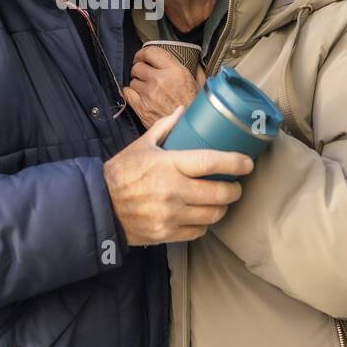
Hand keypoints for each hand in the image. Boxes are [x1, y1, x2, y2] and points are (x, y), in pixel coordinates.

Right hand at [104, 106, 253, 245]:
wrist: (98, 205)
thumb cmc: (121, 172)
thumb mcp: (141, 145)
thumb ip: (165, 128)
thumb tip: (183, 111)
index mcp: (168, 165)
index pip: (211, 162)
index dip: (235, 162)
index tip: (247, 163)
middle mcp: (173, 191)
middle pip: (219, 193)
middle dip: (234, 189)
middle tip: (236, 185)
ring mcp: (171, 215)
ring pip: (212, 215)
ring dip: (222, 207)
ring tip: (221, 201)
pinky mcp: (167, 234)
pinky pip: (198, 231)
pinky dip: (204, 223)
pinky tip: (202, 215)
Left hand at [123, 46, 203, 126]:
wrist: (190, 130)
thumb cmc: (196, 109)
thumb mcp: (201, 85)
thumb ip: (197, 71)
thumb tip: (195, 62)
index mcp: (174, 71)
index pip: (150, 52)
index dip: (144, 53)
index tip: (143, 56)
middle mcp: (159, 80)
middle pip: (137, 66)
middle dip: (140, 68)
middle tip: (144, 72)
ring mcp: (149, 94)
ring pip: (132, 80)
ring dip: (137, 83)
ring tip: (145, 87)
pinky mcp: (142, 108)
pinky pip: (128, 93)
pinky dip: (131, 93)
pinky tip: (138, 95)